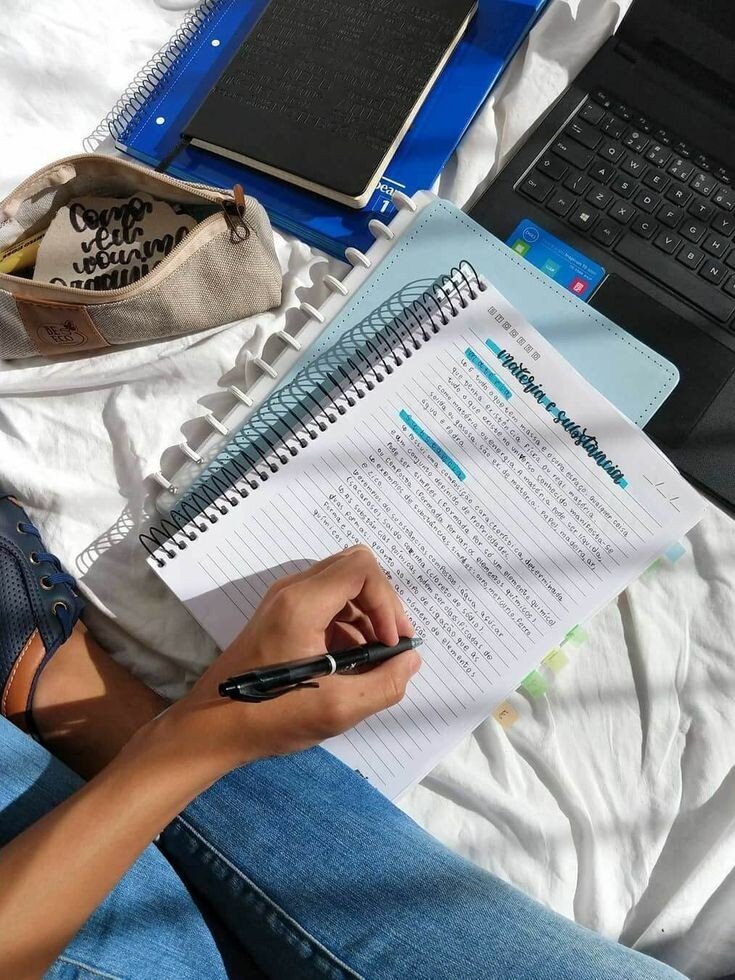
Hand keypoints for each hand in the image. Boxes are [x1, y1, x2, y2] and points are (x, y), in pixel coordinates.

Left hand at [160, 546, 420, 773]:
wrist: (211, 727)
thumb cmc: (270, 716)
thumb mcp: (338, 709)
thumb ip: (385, 683)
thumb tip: (410, 659)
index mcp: (302, 603)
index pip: (362, 568)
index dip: (387, 602)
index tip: (391, 643)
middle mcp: (292, 590)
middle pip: (354, 569)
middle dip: (381, 605)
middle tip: (392, 646)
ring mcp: (283, 601)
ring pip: (342, 586)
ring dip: (366, 617)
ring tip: (372, 662)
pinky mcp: (281, 616)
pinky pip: (327, 603)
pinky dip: (348, 626)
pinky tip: (349, 664)